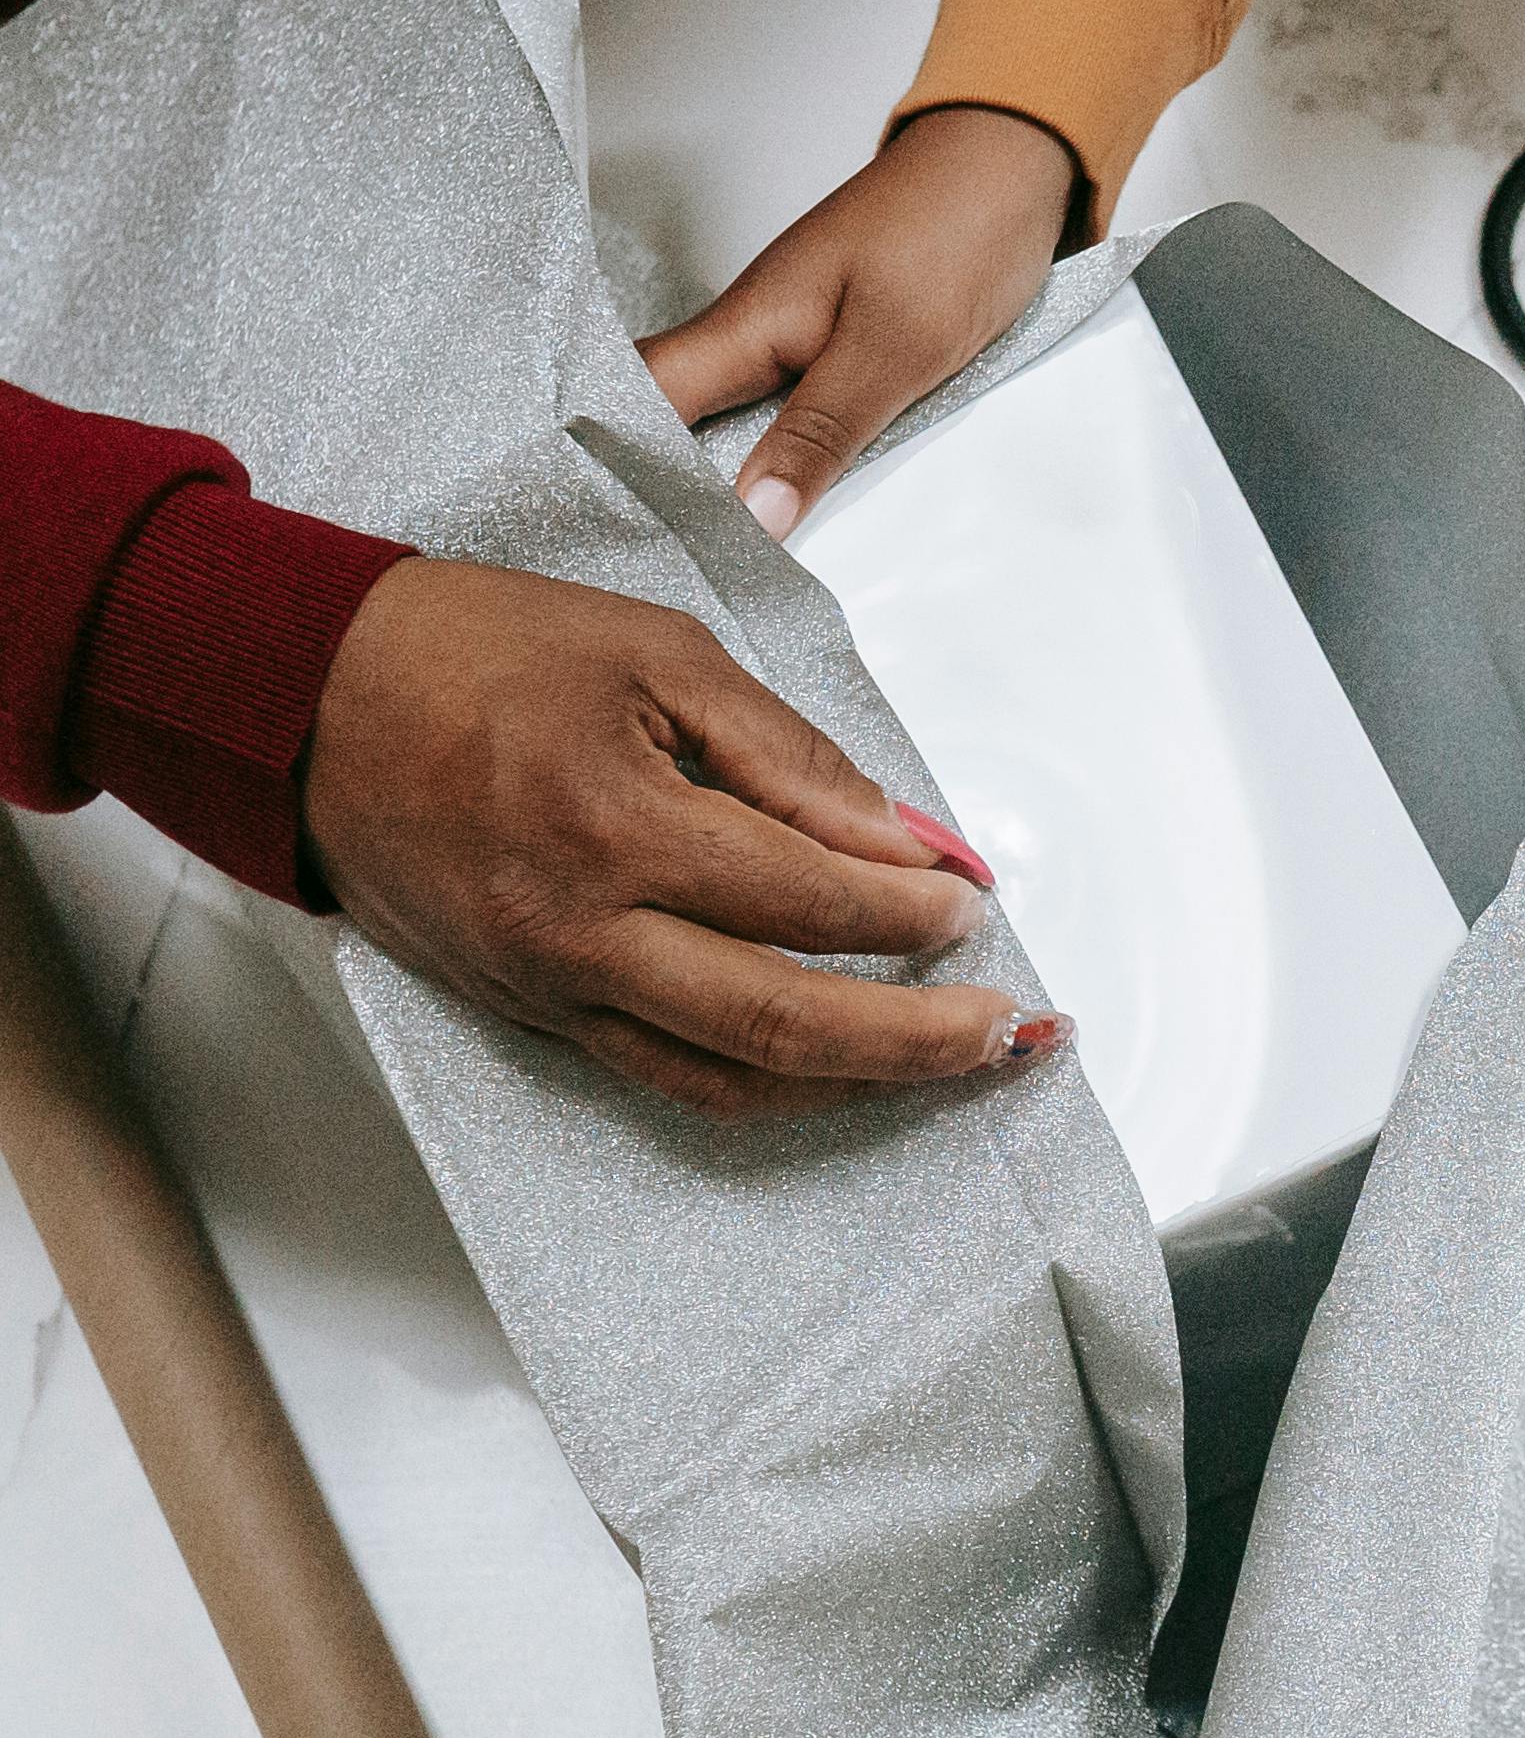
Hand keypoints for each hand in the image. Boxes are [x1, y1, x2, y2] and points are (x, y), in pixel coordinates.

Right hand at [301, 559, 1062, 1120]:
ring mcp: (551, 990)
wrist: (302, 699)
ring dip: (858, 1087)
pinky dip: (766, 1086)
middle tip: (1008, 1031)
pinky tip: (837, 1070)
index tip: (973, 899)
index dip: (911, 912)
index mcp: (617, 823)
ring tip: (952, 1064)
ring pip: (731, 1082)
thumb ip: (793, 759)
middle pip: (786, 1025)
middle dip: (918, 1039)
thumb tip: (910, 844)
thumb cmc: (477, 650)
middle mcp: (582, 932)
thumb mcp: (657, 653)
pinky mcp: (531, 1016)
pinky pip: (668, 1079)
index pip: (810, 899)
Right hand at [641, 101, 1078, 539]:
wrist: (1012, 163)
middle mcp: (750, 333)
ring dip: (714, 489)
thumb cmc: (956, 231)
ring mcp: (787, 341)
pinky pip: (778, 418)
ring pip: (722, 425)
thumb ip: (821, 431)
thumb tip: (754, 516)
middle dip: (655, 495)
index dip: (611, 468)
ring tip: (701, 573)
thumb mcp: (895, 347)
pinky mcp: (828, 352)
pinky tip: (779, 517)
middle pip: (668, 420)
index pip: (638, 399)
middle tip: (649, 583)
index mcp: (745, 323)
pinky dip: (773, 467)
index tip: (605, 547)